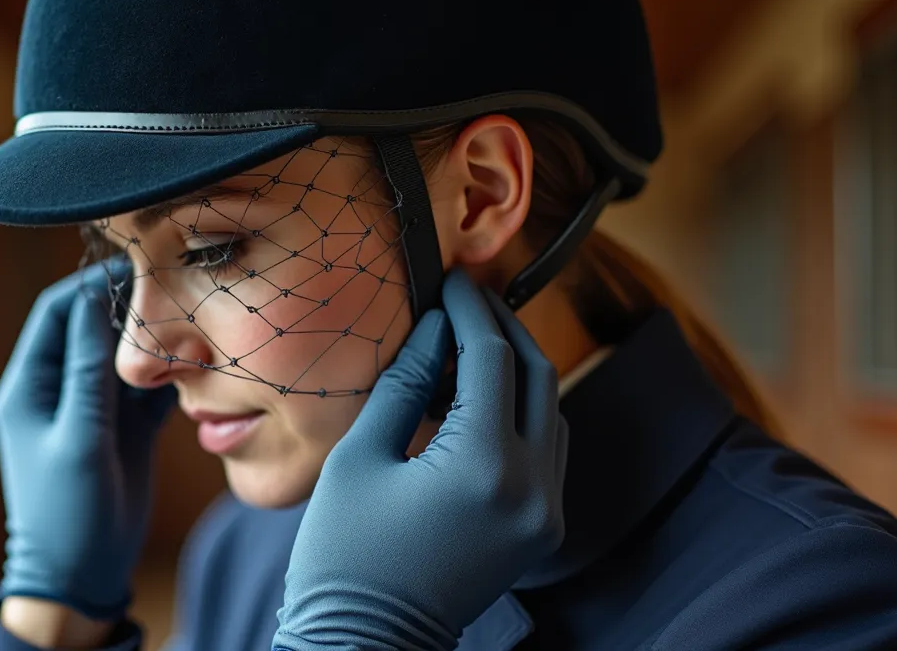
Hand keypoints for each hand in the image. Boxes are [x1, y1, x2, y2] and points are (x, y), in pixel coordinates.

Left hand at [0, 258, 175, 621]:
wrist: (81, 573)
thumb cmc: (67, 510)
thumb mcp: (79, 436)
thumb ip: (89, 372)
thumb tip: (96, 303)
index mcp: (32, 385)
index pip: (57, 312)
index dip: (92, 283)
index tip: (136, 264)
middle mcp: (61, 388)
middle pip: (95, 326)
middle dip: (131, 307)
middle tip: (176, 287)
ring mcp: (94, 407)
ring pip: (125, 355)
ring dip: (155, 342)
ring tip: (195, 321)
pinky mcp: (124, 428)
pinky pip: (148, 388)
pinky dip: (171, 376)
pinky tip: (199, 366)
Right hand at [274, 269, 567, 650]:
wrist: (364, 641)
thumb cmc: (344, 553)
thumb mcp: (362, 456)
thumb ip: (405, 383)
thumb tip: (435, 327)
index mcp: (485, 468)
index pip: (493, 358)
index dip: (471, 310)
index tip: (451, 281)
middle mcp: (533, 490)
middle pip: (538, 377)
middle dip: (504, 330)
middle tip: (468, 299)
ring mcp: (546, 515)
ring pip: (552, 413)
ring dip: (518, 372)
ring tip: (470, 345)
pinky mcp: (543, 531)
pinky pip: (549, 453)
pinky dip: (523, 416)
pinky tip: (482, 400)